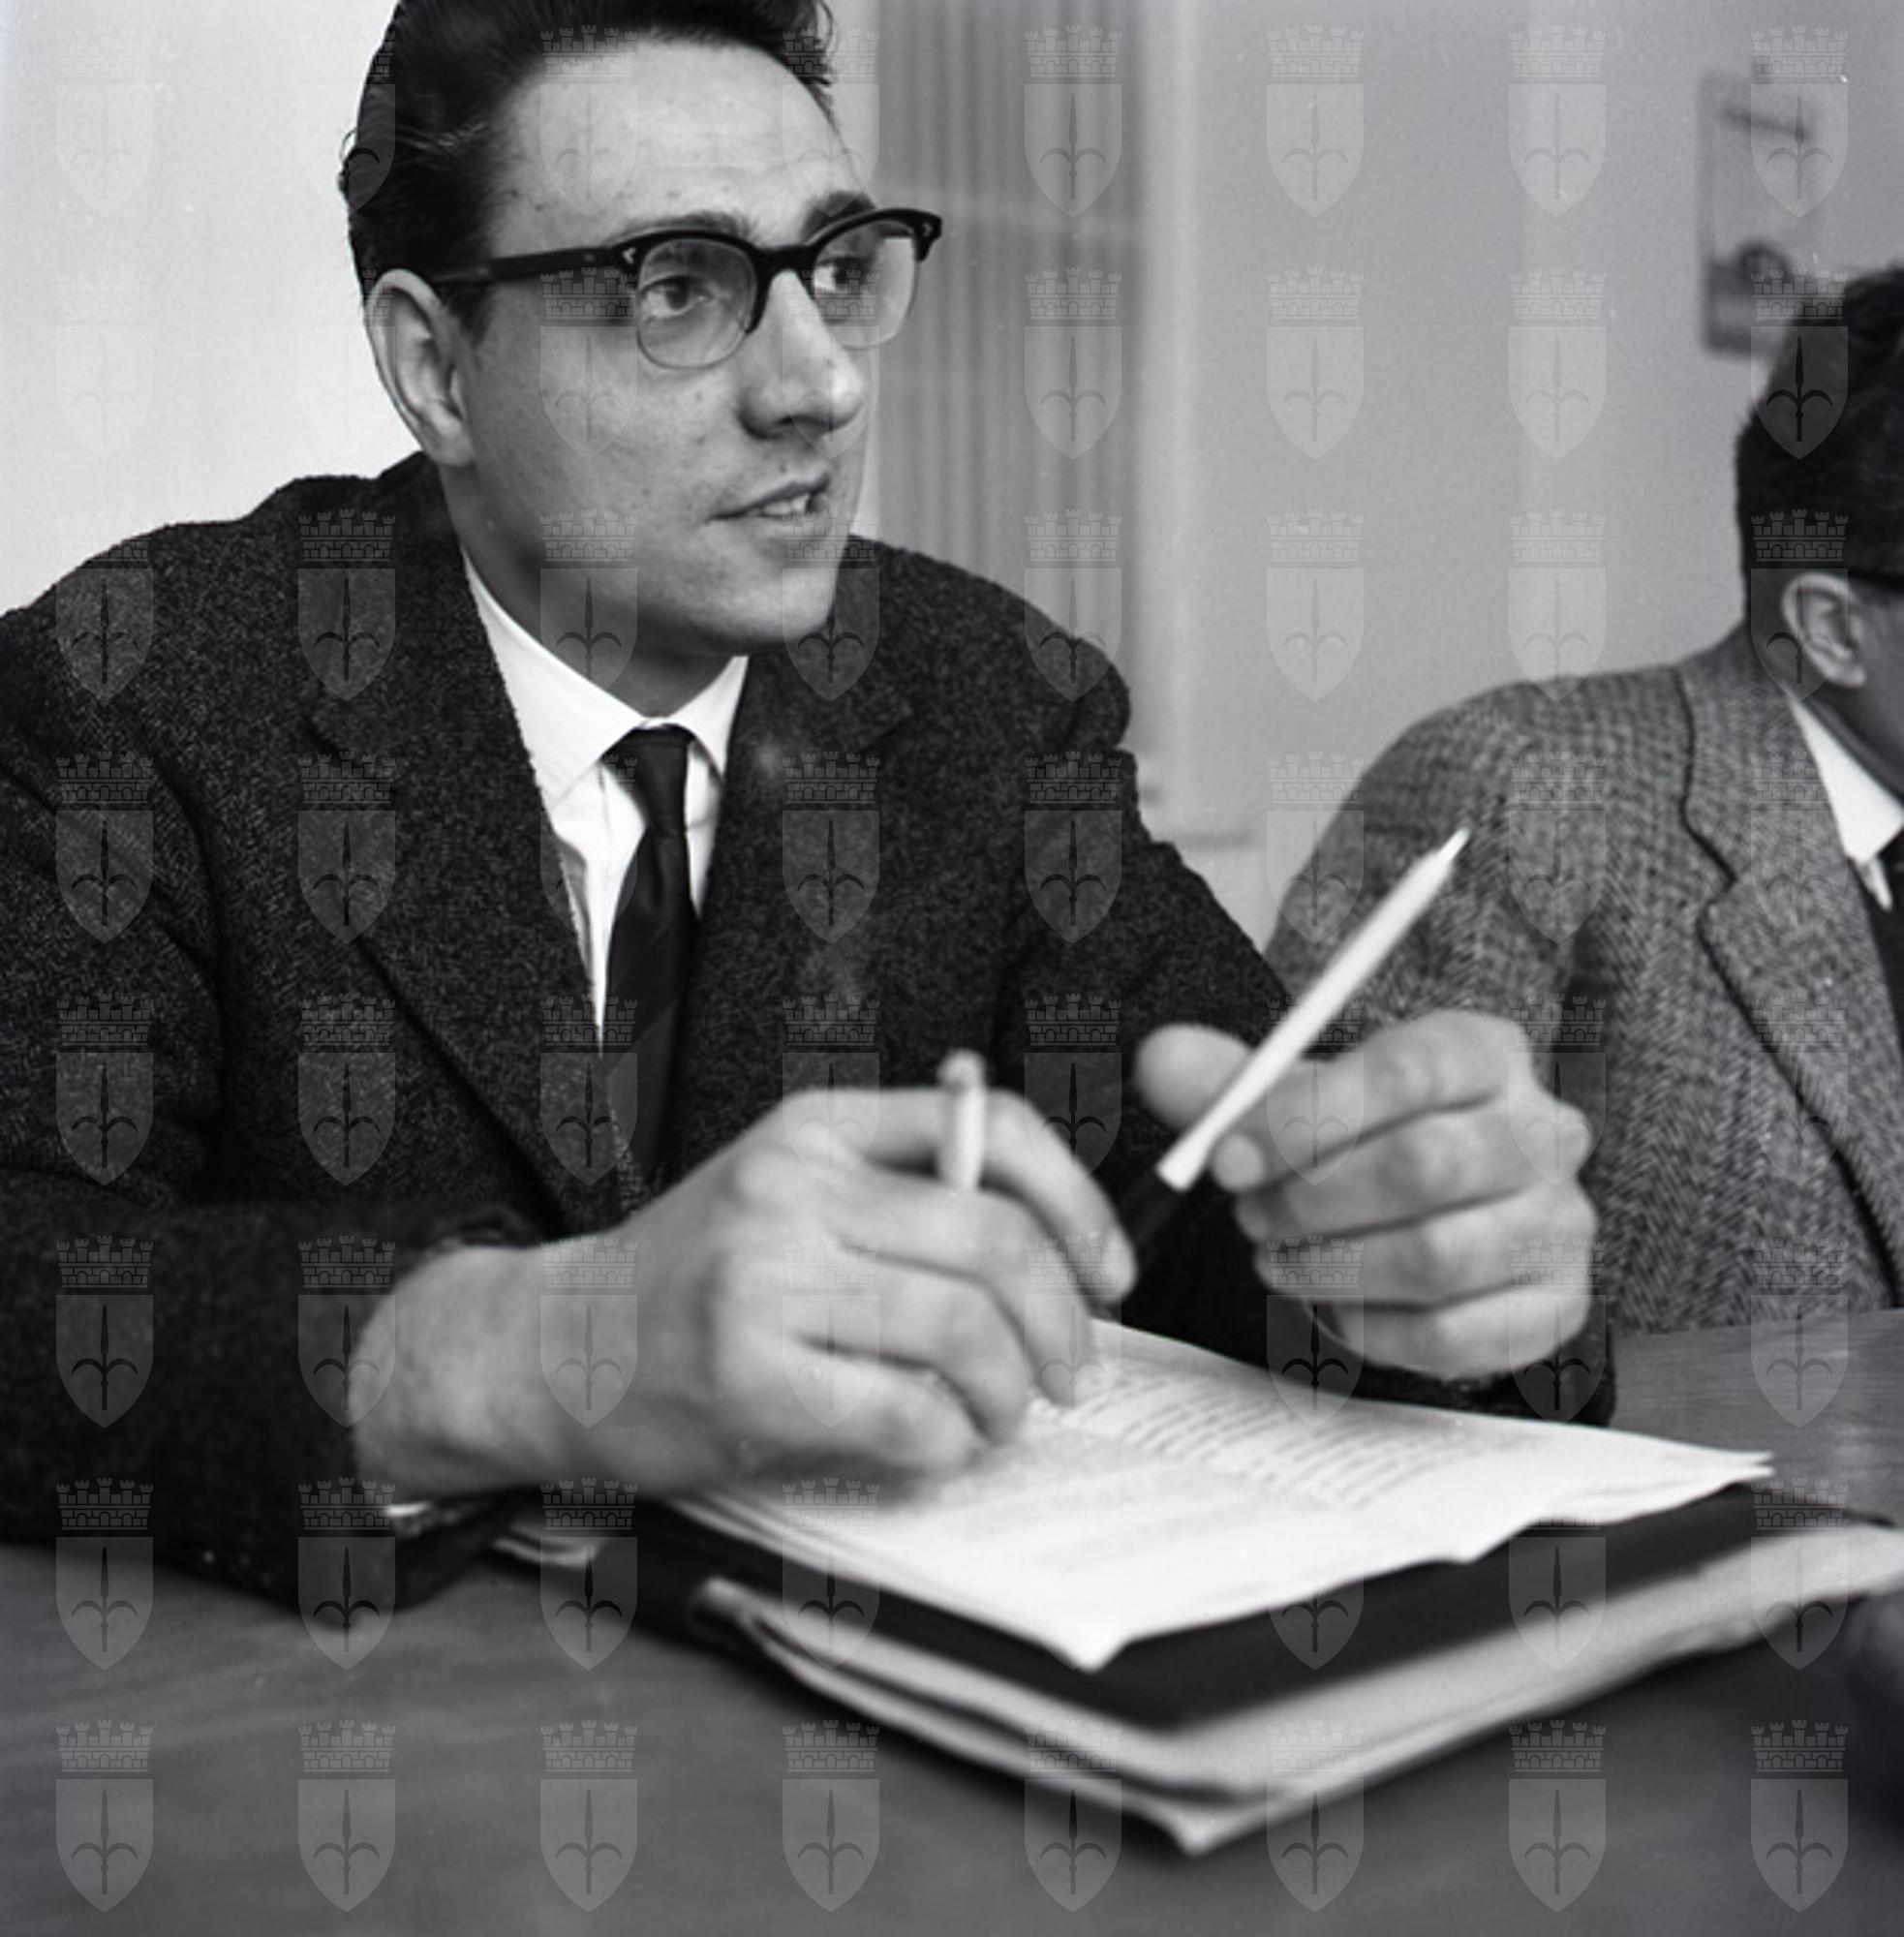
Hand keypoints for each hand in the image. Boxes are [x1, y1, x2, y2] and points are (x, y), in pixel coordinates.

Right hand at [363, 1087, 1133, 1500]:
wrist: (559, 1347)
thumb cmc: (698, 1276)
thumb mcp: (790, 1188)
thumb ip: (901, 1187)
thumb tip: (1056, 1234)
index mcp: (816, 1127)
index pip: (989, 1123)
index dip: (1076, 1200)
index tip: (1107, 1273)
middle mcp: (791, 1188)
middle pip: (994, 1238)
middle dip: (1064, 1321)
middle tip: (1069, 1372)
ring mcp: (763, 1282)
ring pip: (962, 1326)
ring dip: (1011, 1390)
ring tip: (1001, 1414)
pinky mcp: (747, 1379)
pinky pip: (905, 1412)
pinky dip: (950, 1442)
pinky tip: (938, 1445)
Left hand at [1135, 1011, 1595, 1380]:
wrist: (1440, 1217)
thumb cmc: (1364, 1142)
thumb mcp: (1299, 1100)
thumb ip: (1230, 1083)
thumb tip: (1160, 1060)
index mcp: (1485, 1053)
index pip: (1410, 1069)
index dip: (1306, 1116)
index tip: (1228, 1157)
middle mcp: (1543, 1132)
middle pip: (1426, 1166)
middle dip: (1312, 1200)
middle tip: (1250, 1217)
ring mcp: (1560, 1224)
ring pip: (1438, 1257)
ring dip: (1334, 1267)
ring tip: (1281, 1260)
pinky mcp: (1554, 1307)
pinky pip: (1453, 1335)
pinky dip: (1372, 1329)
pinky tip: (1335, 1308)